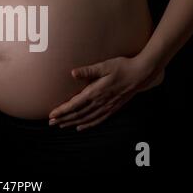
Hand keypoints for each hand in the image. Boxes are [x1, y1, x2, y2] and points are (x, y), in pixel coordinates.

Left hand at [49, 55, 164, 130]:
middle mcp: (100, 102)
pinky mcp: (113, 108)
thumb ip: (88, 70)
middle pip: (78, 114)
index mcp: (96, 91)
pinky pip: (98, 120)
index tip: (52, 115)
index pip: (75, 104)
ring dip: (72, 122)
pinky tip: (80, 127)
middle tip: (51, 123)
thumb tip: (73, 73)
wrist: (141, 74)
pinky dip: (88, 125)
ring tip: (61, 125)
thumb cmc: (122, 67)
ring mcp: (107, 106)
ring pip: (86, 118)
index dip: (62, 110)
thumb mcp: (105, 65)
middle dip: (63, 119)